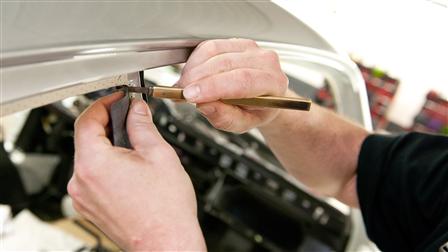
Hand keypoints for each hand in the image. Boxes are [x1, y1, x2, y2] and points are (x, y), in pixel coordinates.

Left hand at [67, 92, 205, 250]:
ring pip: (91, 158)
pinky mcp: (90, 207)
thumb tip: (136, 109)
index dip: (104, 103)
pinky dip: (109, 166)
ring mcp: (83, 197)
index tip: (119, 99)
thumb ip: (142, 125)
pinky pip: (94, 177)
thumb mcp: (158, 154)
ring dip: (111, 146)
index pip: (86, 119)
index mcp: (94, 163)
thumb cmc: (165, 210)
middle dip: (111, 125)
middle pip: (87, 138)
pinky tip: (131, 170)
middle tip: (134, 119)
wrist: (166, 244)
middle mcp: (81, 181)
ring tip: (137, 149)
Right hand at [177, 38, 287, 132]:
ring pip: (214, 51)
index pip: (242, 80)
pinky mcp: (235, 42)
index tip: (190, 95)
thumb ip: (224, 118)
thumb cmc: (256, 111)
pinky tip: (190, 75)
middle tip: (181, 93)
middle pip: (225, 63)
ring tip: (184, 86)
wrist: (265, 98)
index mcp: (273, 83)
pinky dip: (194, 61)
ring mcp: (250, 48)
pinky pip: (209, 46)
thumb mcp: (243, 124)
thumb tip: (204, 105)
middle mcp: (265, 61)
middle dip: (197, 78)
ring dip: (193, 68)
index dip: (212, 87)